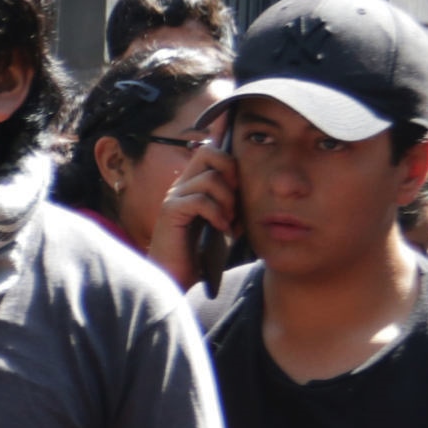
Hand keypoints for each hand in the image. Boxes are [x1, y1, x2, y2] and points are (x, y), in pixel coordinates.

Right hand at [150, 143, 239, 288]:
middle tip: (236, 197)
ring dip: (227, 199)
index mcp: (194, 184)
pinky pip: (200, 200)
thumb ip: (235, 206)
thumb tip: (257, 194)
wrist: (176, 276)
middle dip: (230, 170)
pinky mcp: (170, 211)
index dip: (229, 155)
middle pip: (208, 152)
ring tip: (229, 220)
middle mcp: (182, 185)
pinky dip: (216, 214)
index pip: (210, 151)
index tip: (239, 179)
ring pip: (209, 178)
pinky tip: (220, 229)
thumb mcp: (224, 224)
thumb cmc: (200, 253)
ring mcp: (174, 197)